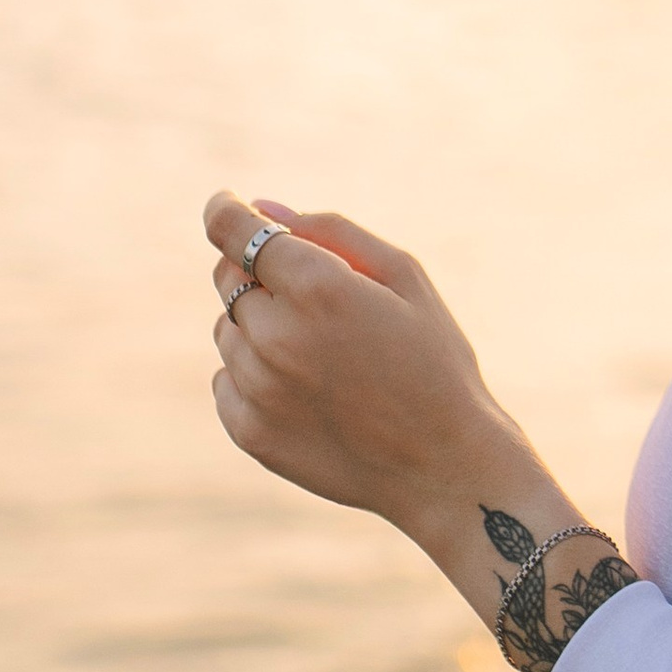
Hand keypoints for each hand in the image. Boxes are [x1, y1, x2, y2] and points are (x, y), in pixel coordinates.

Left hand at [204, 190, 543, 549]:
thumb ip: (332, 232)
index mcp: (319, 288)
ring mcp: (258, 389)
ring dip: (260, 327)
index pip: (235, 231)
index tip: (226, 206)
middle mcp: (277, 337)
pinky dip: (254, 375)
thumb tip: (264, 208)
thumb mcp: (405, 277)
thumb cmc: (434, 360)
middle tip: (313, 298)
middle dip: (259, 273)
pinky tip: (308, 391)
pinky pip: (226, 380)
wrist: (444, 465)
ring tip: (323, 355)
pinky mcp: (249, 432)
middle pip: (227, 277)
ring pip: (227, 330)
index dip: (226, 211)